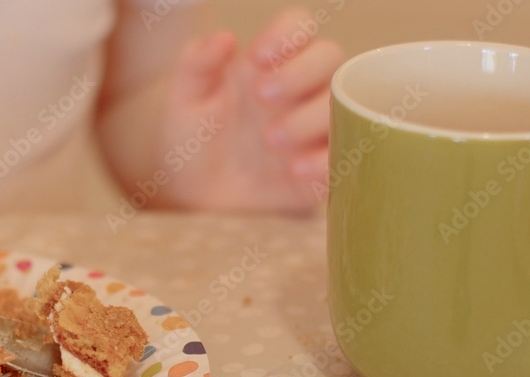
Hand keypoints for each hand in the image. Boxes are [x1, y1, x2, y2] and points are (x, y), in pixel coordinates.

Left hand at [156, 7, 343, 212]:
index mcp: (269, 63)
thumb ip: (197, 64)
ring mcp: (315, 128)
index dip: (287, 33)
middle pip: (329, 58)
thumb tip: (224, 39)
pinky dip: (326, 160)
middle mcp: (300, 90)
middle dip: (300, 73)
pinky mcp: (324, 166)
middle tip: (261, 96)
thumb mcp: (184, 101)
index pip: (298, 27)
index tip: (257, 57)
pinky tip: (294, 169)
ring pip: (344, 103)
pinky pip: (345, 155)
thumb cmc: (193, 141)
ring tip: (270, 140)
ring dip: (311, 117)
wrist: (194, 197)